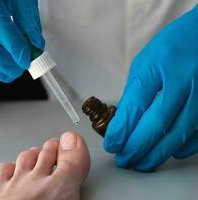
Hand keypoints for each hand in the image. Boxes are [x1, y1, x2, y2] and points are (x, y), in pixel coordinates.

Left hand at [104, 5, 197, 170]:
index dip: (120, 131)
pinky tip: (167, 152)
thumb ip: (135, 92)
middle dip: (135, 149)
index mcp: (157, 66)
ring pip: (177, 135)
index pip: (134, 107)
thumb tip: (124, 123)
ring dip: (156, 154)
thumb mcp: (146, 62)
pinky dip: (180, 148)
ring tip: (141, 162)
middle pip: (155, 125)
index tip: (112, 143)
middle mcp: (182, 81)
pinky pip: (197, 135)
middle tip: (123, 159)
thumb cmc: (173, 47)